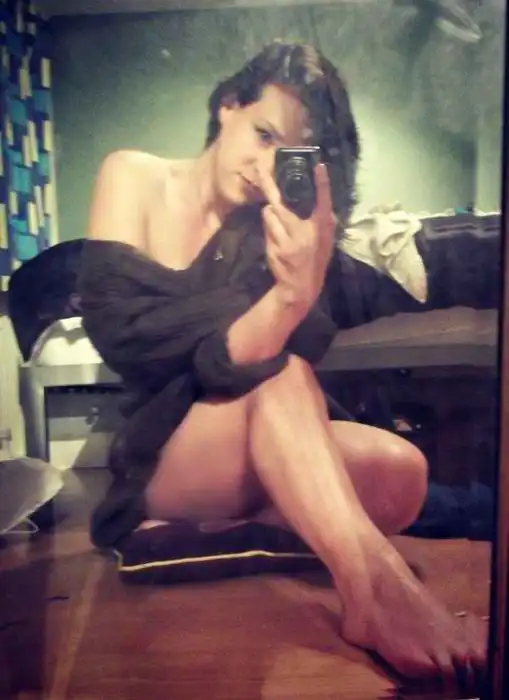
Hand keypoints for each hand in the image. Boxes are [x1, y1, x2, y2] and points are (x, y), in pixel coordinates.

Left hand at [257, 162, 336, 312]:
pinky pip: (267, 228)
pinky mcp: (274, 249)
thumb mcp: (326, 241)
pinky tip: (276, 236)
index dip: (322, 184)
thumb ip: (324, 221)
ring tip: (277, 217)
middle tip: (259, 167)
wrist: (300, 287)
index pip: (323, 202)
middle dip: (268, 184)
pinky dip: (269, 226)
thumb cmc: (315, 259)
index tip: (319, 166)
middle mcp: (304, 234)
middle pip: (281, 204)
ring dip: (270, 212)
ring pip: (270, 214)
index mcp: (321, 229)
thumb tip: (322, 199)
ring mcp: (287, 242)